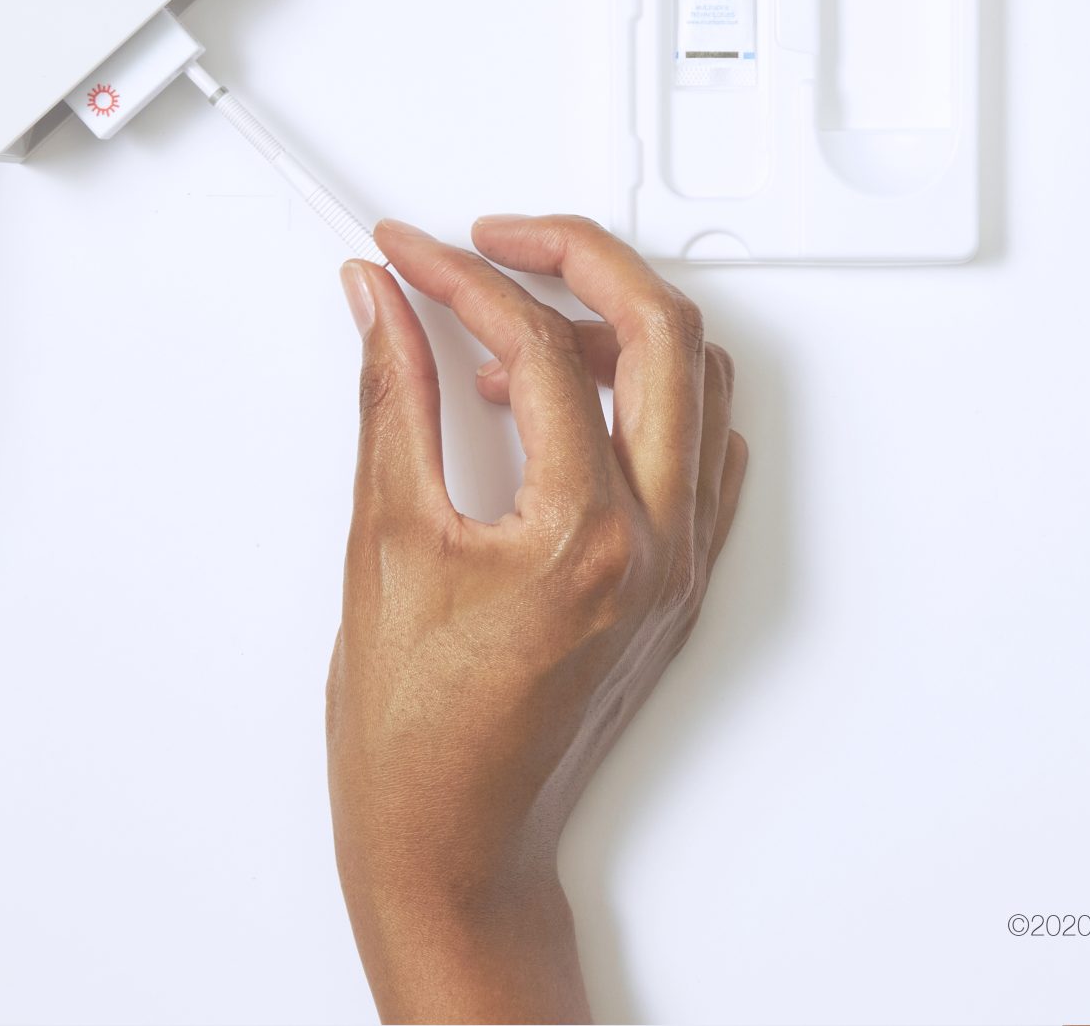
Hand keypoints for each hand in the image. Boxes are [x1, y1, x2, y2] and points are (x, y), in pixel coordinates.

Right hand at [328, 215, 749, 1023]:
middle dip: (574, 257)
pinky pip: (707, 458)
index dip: (462, 278)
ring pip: (698, 386)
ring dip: (617, 329)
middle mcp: (654, 546)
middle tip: (492, 241)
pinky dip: (654, 400)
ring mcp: (681, 568)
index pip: (536, 348)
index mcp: (580, 536)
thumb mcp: (384, 545)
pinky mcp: (683, 588)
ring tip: (520, 334)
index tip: (409, 257)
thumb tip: (383, 303)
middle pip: (659, 331)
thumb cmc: (415, 740)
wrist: (454, 848)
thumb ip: (393, 400)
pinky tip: (582, 401)